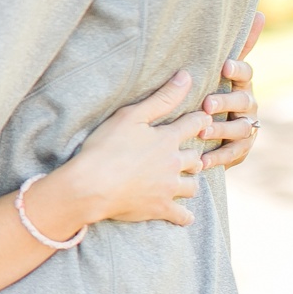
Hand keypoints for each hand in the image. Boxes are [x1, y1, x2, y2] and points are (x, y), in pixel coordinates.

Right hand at [56, 71, 211, 227]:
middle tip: (190, 153)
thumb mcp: (131, 116)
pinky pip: (181, 215)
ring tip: (184, 180)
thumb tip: (187, 77)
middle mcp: (174, 163)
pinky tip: (185, 216)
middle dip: (194, 154)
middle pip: (195, 157)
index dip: (198, 120)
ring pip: (192, 185)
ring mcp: (168, 188)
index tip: (201, 118)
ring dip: (190, 182)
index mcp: (167, 139)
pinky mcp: (159, 208)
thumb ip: (161, 98)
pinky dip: (184, 216)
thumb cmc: (106, 148)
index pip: (193, 124)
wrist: (91, 185)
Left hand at [200, 11, 262, 170]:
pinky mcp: (242, 149)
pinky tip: (203, 159)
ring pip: (240, 128)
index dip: (238, 69)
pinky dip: (218, 157)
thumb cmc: (215, 91)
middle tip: (207, 104)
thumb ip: (238, 46)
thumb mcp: (221, 71)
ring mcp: (247, 127)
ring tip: (203, 130)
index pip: (246, 73)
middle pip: (242, 101)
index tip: (225, 66)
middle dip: (226, 102)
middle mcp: (248, 104)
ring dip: (221, 129)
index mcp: (241, 83)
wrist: (214, 129)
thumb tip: (261, 12)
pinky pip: (233, 153)